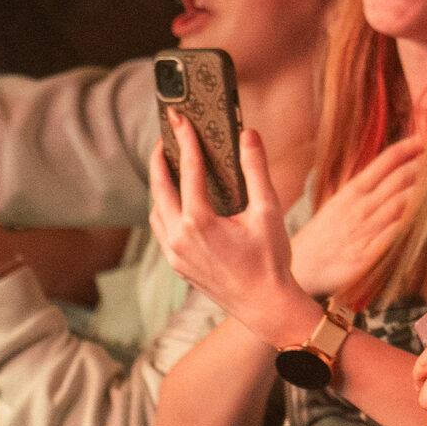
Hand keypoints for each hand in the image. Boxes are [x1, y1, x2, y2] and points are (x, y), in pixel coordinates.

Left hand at [149, 116, 316, 346]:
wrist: (266, 306)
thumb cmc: (270, 260)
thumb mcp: (268, 211)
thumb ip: (256, 170)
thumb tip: (249, 135)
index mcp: (198, 222)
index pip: (187, 171)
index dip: (185, 141)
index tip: (181, 119)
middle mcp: (179, 238)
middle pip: (159, 188)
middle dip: (159, 160)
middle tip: (164, 137)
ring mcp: (175, 254)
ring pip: (156, 211)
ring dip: (159, 186)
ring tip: (167, 166)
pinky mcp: (178, 265)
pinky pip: (162, 230)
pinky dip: (164, 209)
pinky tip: (176, 203)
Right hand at [290, 138, 423, 301]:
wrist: (303, 267)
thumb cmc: (324, 233)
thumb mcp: (338, 202)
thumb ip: (363, 187)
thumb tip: (392, 169)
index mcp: (351, 192)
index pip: (383, 163)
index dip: (406, 148)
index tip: (425, 138)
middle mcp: (359, 208)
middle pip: (397, 180)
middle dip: (422, 166)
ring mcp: (364, 231)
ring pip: (400, 205)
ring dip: (423, 192)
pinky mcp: (368, 256)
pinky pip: (394, 236)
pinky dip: (411, 225)